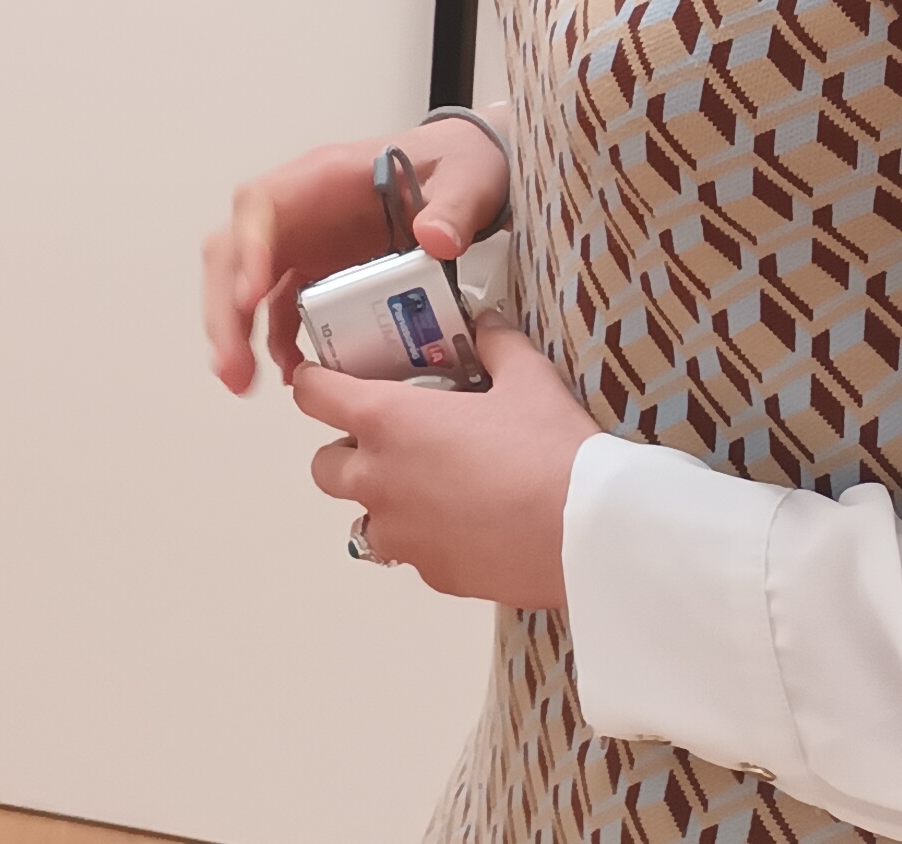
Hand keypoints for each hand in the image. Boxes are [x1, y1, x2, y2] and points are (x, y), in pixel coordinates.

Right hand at [200, 118, 508, 394]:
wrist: (462, 177)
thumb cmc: (454, 165)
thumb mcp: (466, 178)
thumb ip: (454, 207)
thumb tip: (435, 238)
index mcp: (322, 178)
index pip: (261, 205)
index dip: (248, 249)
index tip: (252, 295)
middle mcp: (298, 211)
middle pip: (235, 253)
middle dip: (226, 310)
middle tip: (233, 364)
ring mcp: (303, 244)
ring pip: (245, 286)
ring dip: (236, 334)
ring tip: (242, 383)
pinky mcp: (315, 274)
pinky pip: (279, 309)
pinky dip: (274, 344)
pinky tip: (290, 376)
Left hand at [297, 324, 599, 608]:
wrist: (590, 535)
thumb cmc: (552, 452)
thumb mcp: (527, 378)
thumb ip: (495, 344)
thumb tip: (486, 326)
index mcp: (388, 422)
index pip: (312, 395)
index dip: (316, 383)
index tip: (329, 380)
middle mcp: (380, 480)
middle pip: (323, 466)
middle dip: (345, 452)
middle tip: (388, 440)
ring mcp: (402, 534)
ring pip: (363, 517)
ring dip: (382, 502)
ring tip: (430, 487)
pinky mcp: (432, 574)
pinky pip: (410, 552)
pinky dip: (424, 538)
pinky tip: (466, 523)